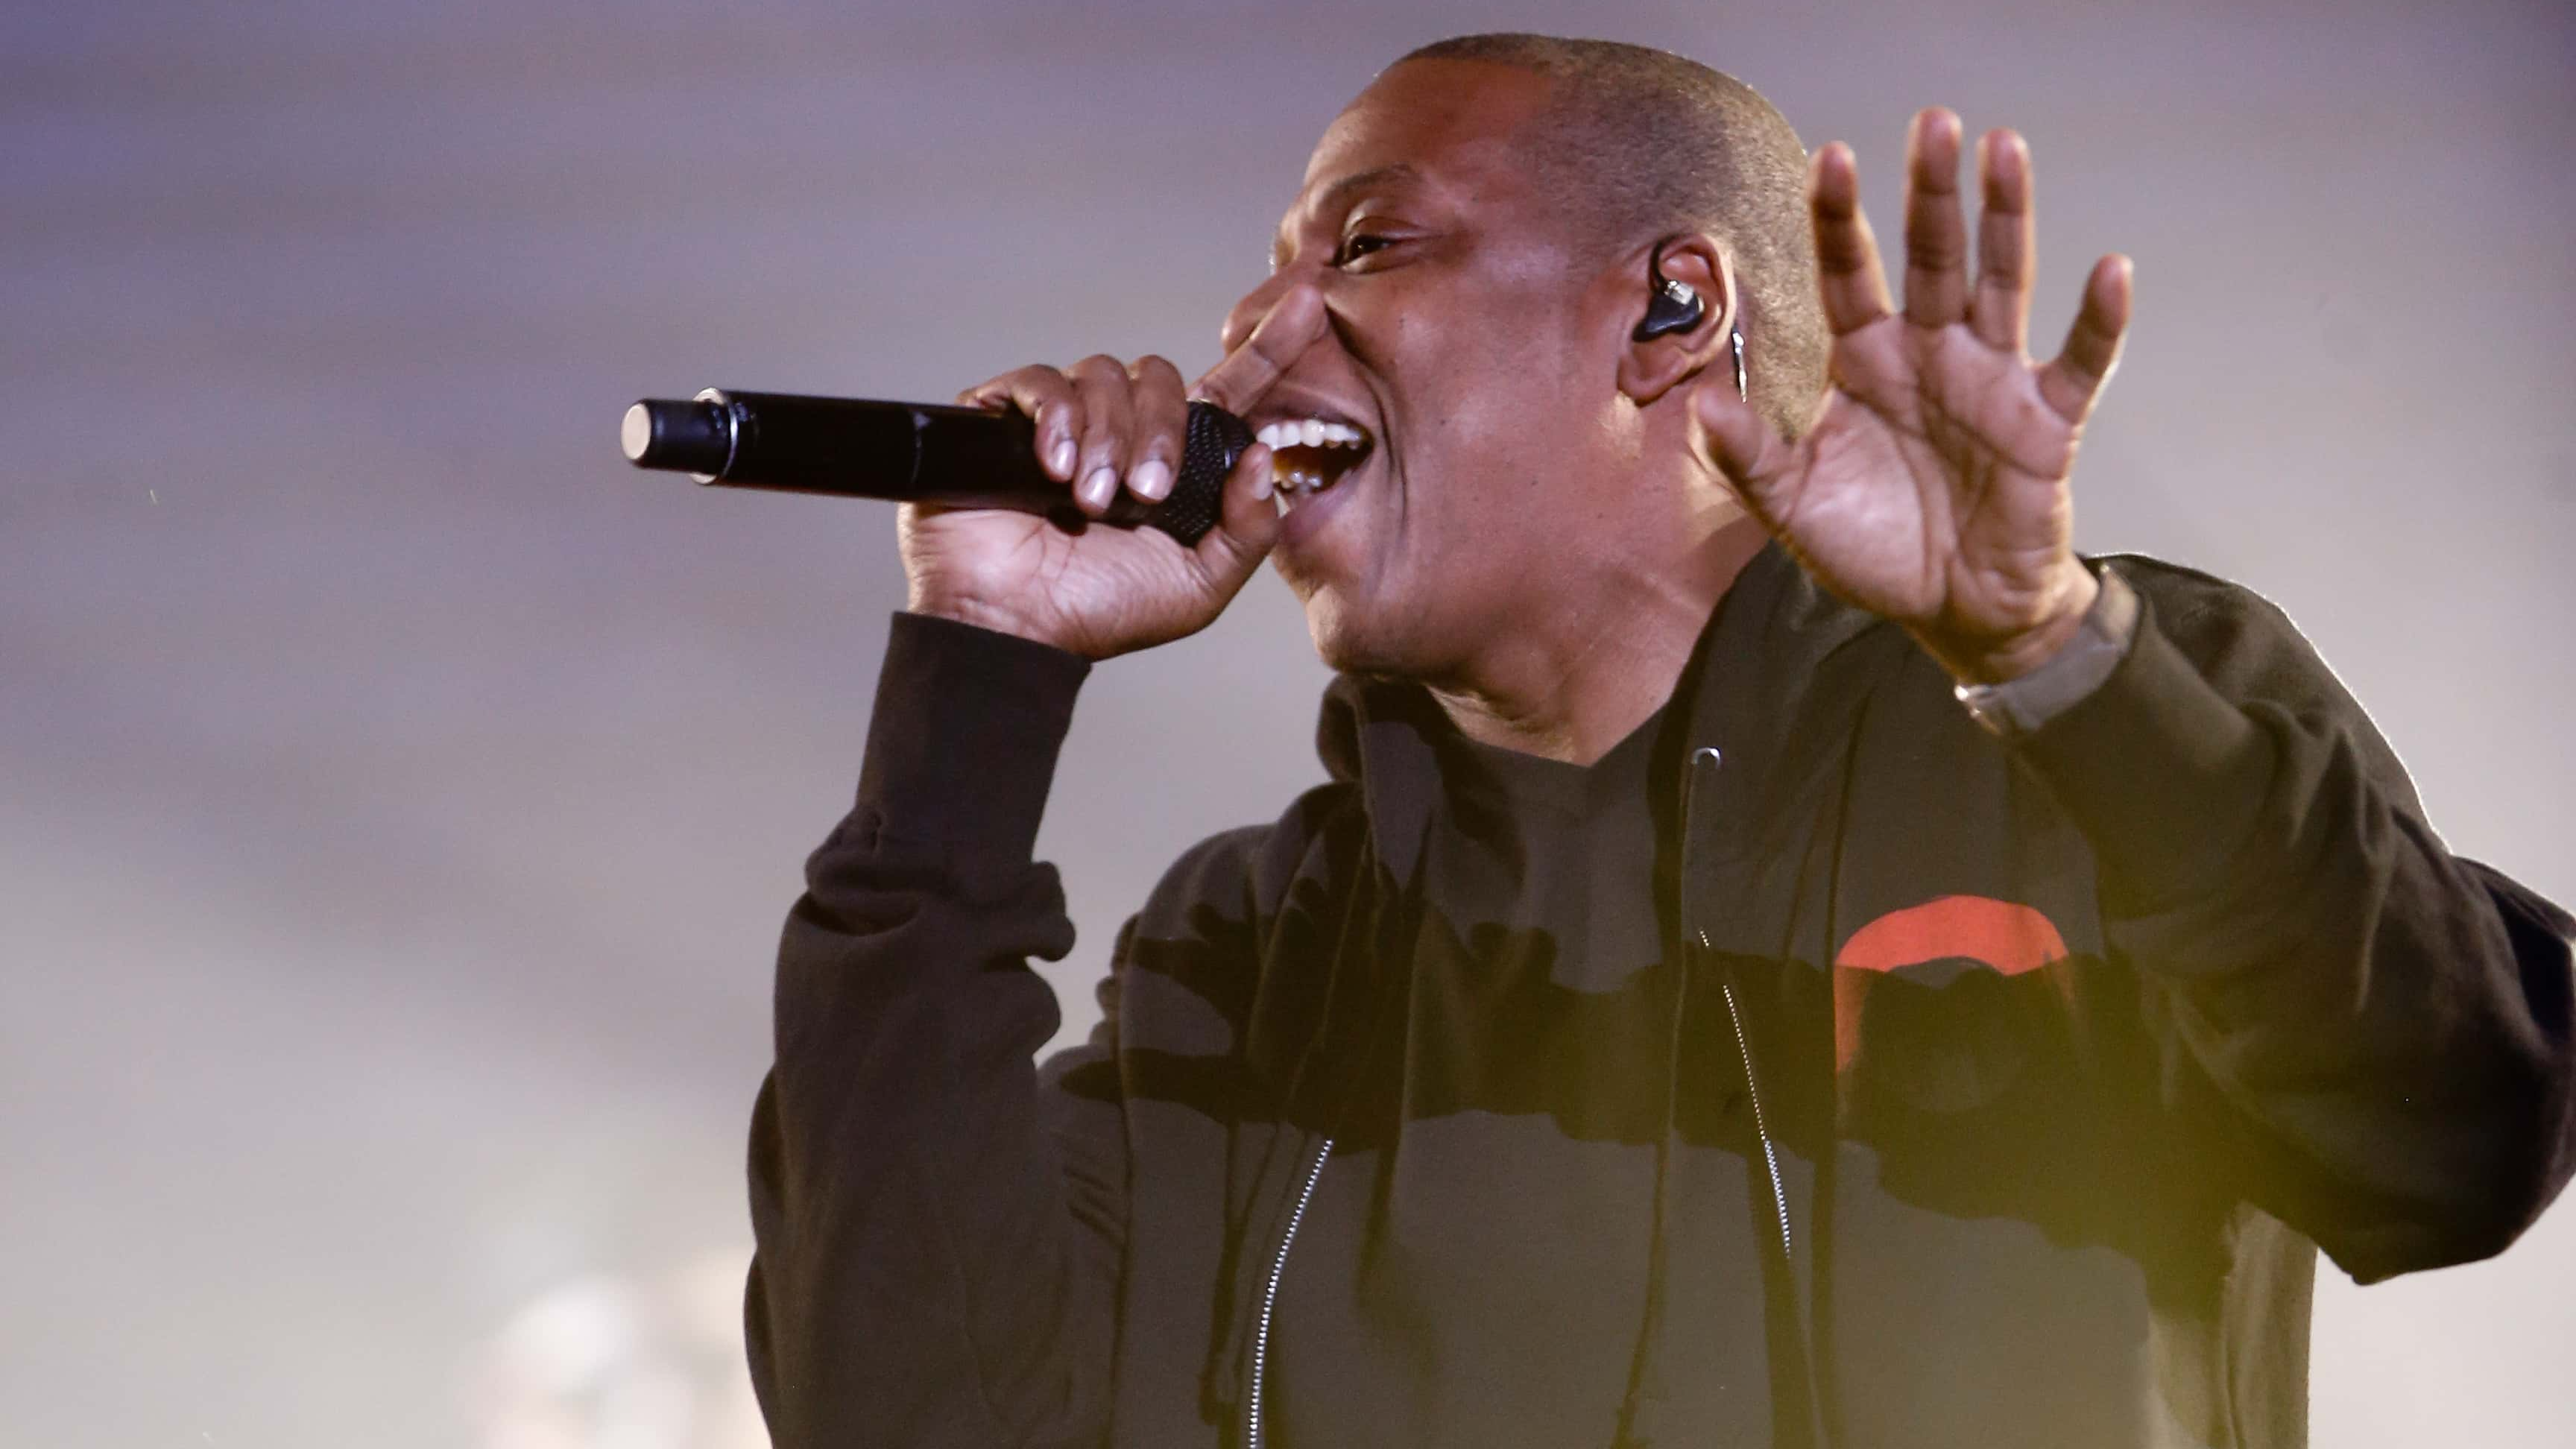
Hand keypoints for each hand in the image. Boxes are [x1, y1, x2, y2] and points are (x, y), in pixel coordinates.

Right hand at [900, 287, 1327, 659]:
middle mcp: (1119, 431)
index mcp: (1172, 462)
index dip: (1268, 347)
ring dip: (1106, 439)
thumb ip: (1248, 530)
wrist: (1015, 627)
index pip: (1227, 390)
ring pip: (1102, 375)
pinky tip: (1052, 469)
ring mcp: (1060, 421)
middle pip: (1159, 376)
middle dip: (1159, 432)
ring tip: (1091, 499)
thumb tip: (1264, 454)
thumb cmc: (1102, 613)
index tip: (1308, 301)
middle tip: (1145, 493)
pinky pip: (1041, 381)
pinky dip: (1055, 418)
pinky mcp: (1003, 416)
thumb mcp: (1200, 586)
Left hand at [1690, 108, 2132, 683]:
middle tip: (1933, 121)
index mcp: (1867, 363)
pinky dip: (2097, 322)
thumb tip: (1701, 410)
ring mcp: (1993, 382)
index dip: (1840, 219)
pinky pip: (2078, 364)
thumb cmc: (1874, 549)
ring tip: (2004, 151)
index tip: (1831, 156)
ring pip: (2001, 283)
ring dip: (2006, 219)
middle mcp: (1930, 355)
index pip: (1850, 274)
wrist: (1951, 612)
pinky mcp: (2047, 424)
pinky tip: (2110, 273)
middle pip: (1931, 257)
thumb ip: (1751, 458)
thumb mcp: (1794, 507)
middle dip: (1930, 192)